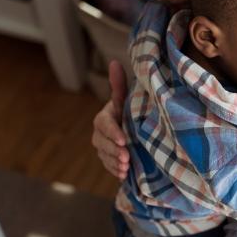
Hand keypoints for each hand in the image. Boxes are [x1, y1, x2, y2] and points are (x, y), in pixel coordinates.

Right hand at [92, 61, 129, 179]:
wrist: (136, 130)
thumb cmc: (131, 111)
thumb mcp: (127, 100)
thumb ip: (119, 85)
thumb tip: (114, 62)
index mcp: (104, 116)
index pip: (104, 124)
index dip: (113, 132)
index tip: (124, 140)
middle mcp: (100, 132)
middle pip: (101, 142)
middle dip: (113, 150)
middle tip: (126, 158)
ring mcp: (102, 146)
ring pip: (104, 155)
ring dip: (114, 162)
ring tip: (126, 167)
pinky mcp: (107, 159)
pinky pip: (108, 166)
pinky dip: (115, 170)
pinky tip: (124, 175)